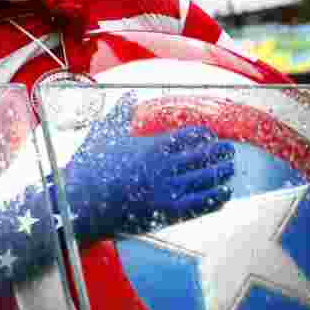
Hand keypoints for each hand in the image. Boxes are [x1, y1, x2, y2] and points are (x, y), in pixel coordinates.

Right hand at [64, 92, 234, 238]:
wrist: (80, 202)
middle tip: (228, 150)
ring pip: (206, 180)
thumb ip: (120, 113)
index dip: (204, 134)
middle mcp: (165, 168)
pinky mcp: (168, 213)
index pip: (190, 136)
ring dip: (222, 173)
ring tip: (229, 168)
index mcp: (152, 146)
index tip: (210, 134)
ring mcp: (168, 191)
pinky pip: (201, 205)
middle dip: (219, 152)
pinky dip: (216, 198)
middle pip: (203, 156)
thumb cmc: (89, 167)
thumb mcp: (103, 134)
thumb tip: (130, 96)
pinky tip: (224, 194)